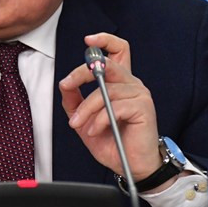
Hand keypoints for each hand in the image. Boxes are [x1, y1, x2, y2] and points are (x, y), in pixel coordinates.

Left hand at [59, 33, 161, 181]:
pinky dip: (99, 120)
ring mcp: (139, 94)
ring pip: (104, 91)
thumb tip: (64, 84)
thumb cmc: (112, 141)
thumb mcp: (85, 119)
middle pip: (106, 64)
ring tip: (78, 124)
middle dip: (81, 73)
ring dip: (86, 109)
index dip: (105, 40)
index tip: (88, 40)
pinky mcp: (143, 108)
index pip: (119, 50)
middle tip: (67, 85)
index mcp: (120, 82)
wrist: (131, 166)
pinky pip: (113, 107)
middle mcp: (131, 83)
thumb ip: (74, 100)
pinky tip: (94, 131)